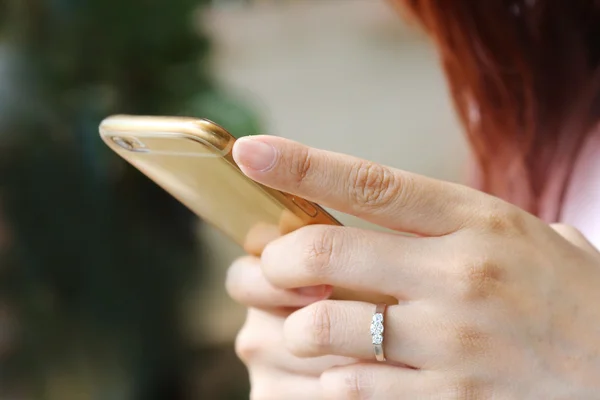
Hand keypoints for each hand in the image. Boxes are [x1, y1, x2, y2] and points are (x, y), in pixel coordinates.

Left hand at [232, 135, 599, 398]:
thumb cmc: (561, 291)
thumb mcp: (515, 231)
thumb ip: (445, 220)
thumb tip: (363, 203)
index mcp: (472, 220)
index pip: (366, 182)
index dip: (299, 163)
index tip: (251, 151)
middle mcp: (457, 275)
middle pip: (324, 250)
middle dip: (276, 257)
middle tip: (269, 264)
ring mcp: (452, 341)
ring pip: (324, 324)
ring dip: (294, 324)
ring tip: (299, 323)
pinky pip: (353, 385)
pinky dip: (330, 375)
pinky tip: (339, 367)